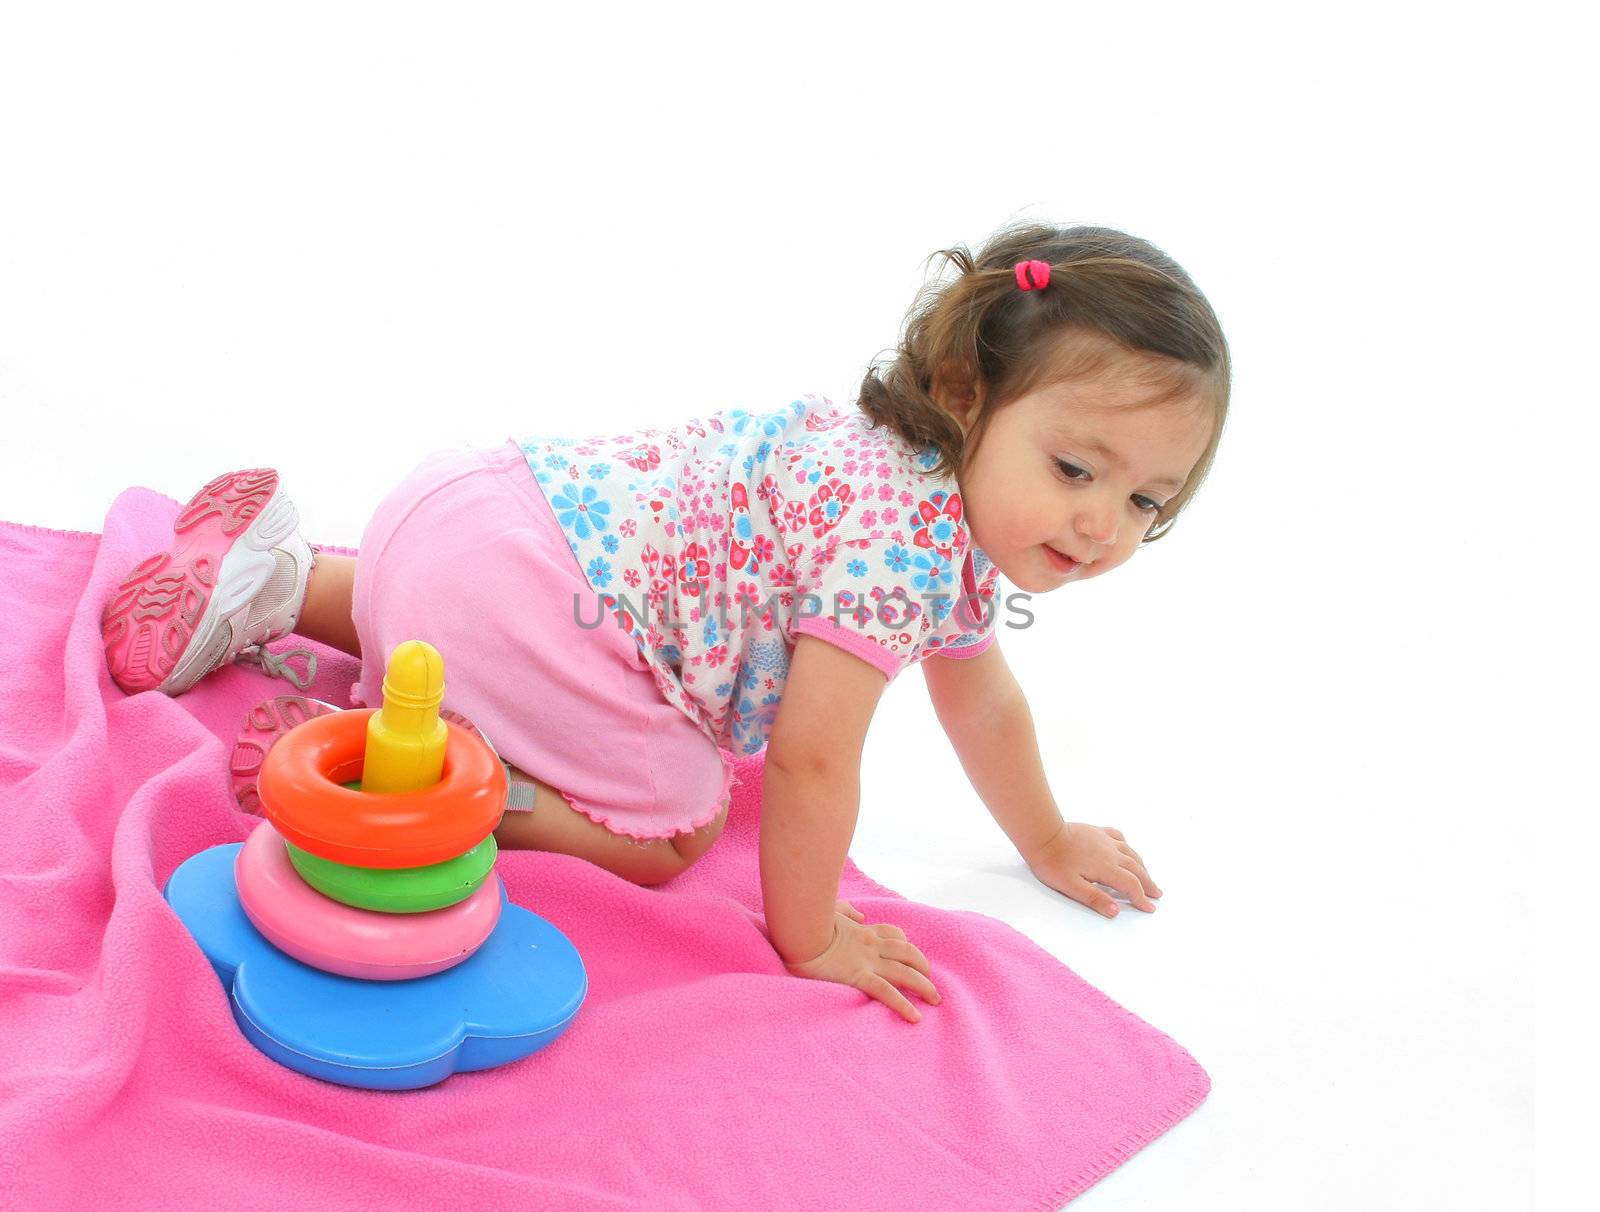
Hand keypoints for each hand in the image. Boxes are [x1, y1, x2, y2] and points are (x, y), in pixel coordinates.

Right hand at [781, 899, 941, 1022]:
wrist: (798, 927)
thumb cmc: (808, 918)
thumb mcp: (831, 909)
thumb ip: (846, 911)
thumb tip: (859, 915)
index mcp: (863, 931)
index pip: (894, 935)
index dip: (906, 944)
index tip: (912, 956)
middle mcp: (871, 945)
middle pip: (908, 953)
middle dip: (924, 967)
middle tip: (931, 981)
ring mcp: (867, 961)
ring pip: (905, 972)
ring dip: (924, 986)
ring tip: (935, 1000)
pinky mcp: (858, 976)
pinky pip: (886, 992)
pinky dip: (903, 1005)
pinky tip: (915, 1017)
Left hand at [1025, 823, 1161, 917]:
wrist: (1042, 834)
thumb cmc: (1052, 863)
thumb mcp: (1071, 886)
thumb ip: (1094, 898)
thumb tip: (1116, 912)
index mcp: (1106, 867)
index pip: (1131, 885)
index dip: (1141, 897)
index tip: (1150, 908)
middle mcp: (1111, 852)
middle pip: (1136, 869)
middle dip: (1148, 883)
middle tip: (1157, 894)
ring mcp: (1105, 840)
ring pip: (1131, 853)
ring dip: (1142, 866)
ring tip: (1148, 876)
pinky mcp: (1097, 831)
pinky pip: (1119, 838)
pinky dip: (1127, 847)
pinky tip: (1127, 850)